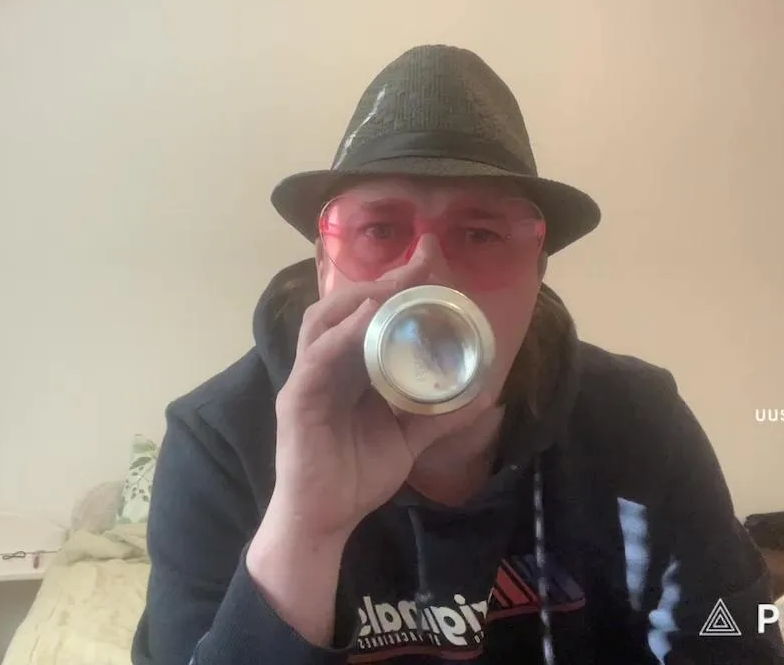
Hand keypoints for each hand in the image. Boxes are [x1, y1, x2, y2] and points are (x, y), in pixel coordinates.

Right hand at [269, 256, 497, 541]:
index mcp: (348, 368)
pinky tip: (367, 320)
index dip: (396, 286)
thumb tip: (486, 395)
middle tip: (421, 261)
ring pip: (323, 320)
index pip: (367, 315)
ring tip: (394, 284)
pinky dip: (343, 334)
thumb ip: (440, 414)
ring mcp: (307, 379)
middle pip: (345, 306)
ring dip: (359, 297)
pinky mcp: (297, 399)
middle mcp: (324, 364)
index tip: (432, 262)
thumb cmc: (356, 477)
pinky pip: (317, 357)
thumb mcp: (409, 439)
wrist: (325, 521)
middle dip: (382, 280)